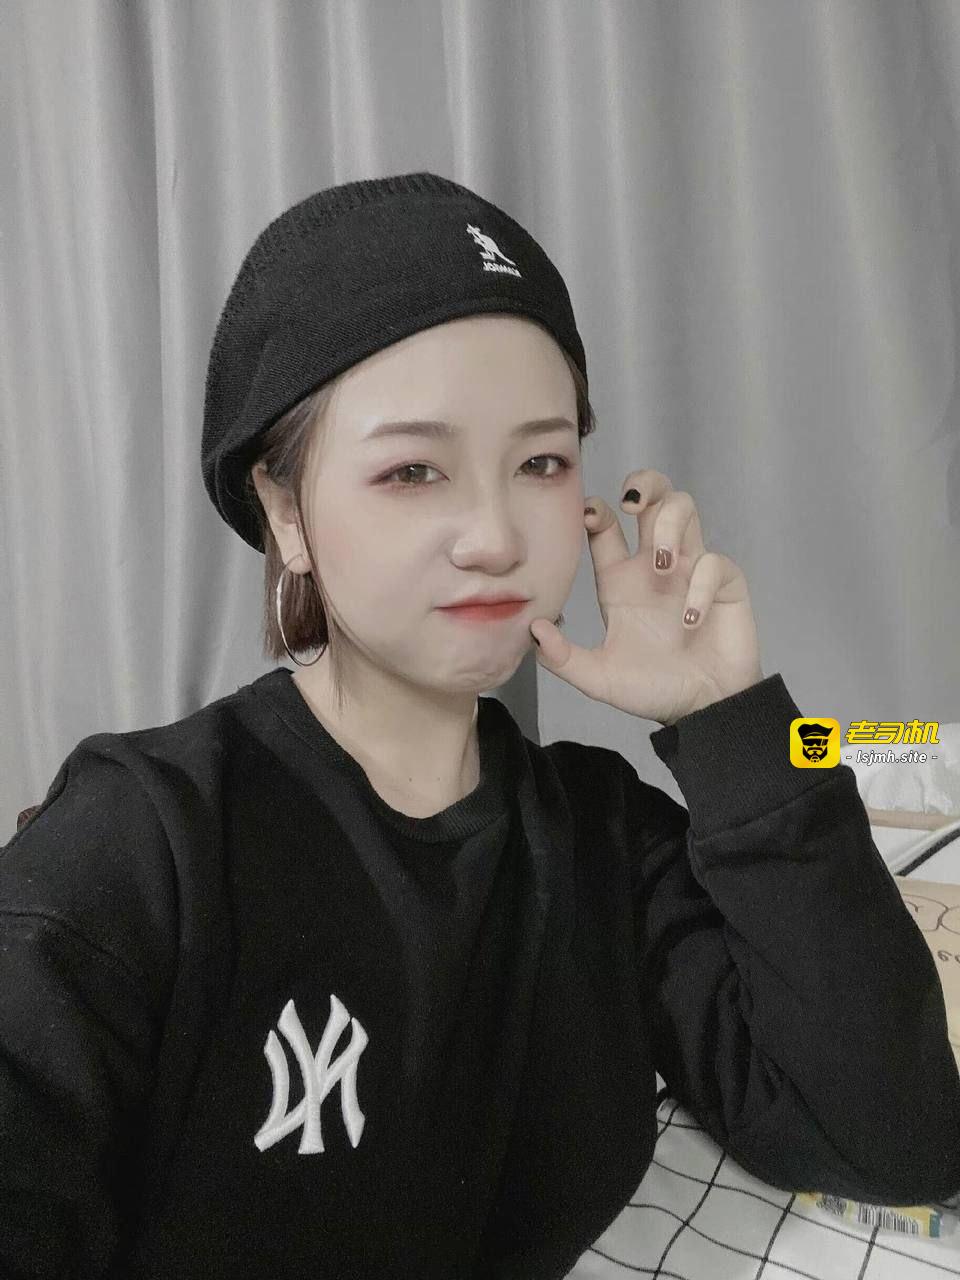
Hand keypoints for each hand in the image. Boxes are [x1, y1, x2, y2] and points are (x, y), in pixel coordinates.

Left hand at [529, 470, 764, 725]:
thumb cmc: (653, 689)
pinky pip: (714, 562)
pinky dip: (701, 585)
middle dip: (644, 484)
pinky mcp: (723, 585)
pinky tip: (689, 620)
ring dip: (671, 525)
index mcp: (620, 579)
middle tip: (632, 502)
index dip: (595, 510)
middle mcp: (653, 566)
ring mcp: (690, 570)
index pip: (605, 526)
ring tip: (661, 563)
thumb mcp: (598, 677)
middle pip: (653, 497)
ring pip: (686, 509)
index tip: (589, 516)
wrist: (702, 711)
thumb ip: (563, 658)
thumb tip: (533, 630)